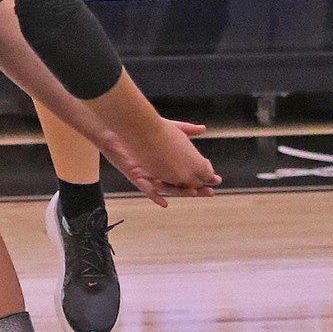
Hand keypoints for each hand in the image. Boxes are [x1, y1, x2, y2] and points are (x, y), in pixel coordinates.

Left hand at [98, 121, 217, 206]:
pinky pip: (146, 189)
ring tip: (192, 194)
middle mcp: (158, 172)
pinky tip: (164, 202)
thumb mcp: (166, 128)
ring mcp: (147, 175)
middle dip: (195, 189)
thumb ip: (184, 130)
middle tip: (210, 192)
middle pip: (179, 184)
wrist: (117, 131)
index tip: (215, 179)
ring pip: (166, 188)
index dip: (200, 176)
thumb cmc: (139, 130)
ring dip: (179, 192)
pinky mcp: (135, 176)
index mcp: (165, 163)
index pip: (186, 172)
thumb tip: (204, 128)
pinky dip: (155, 195)